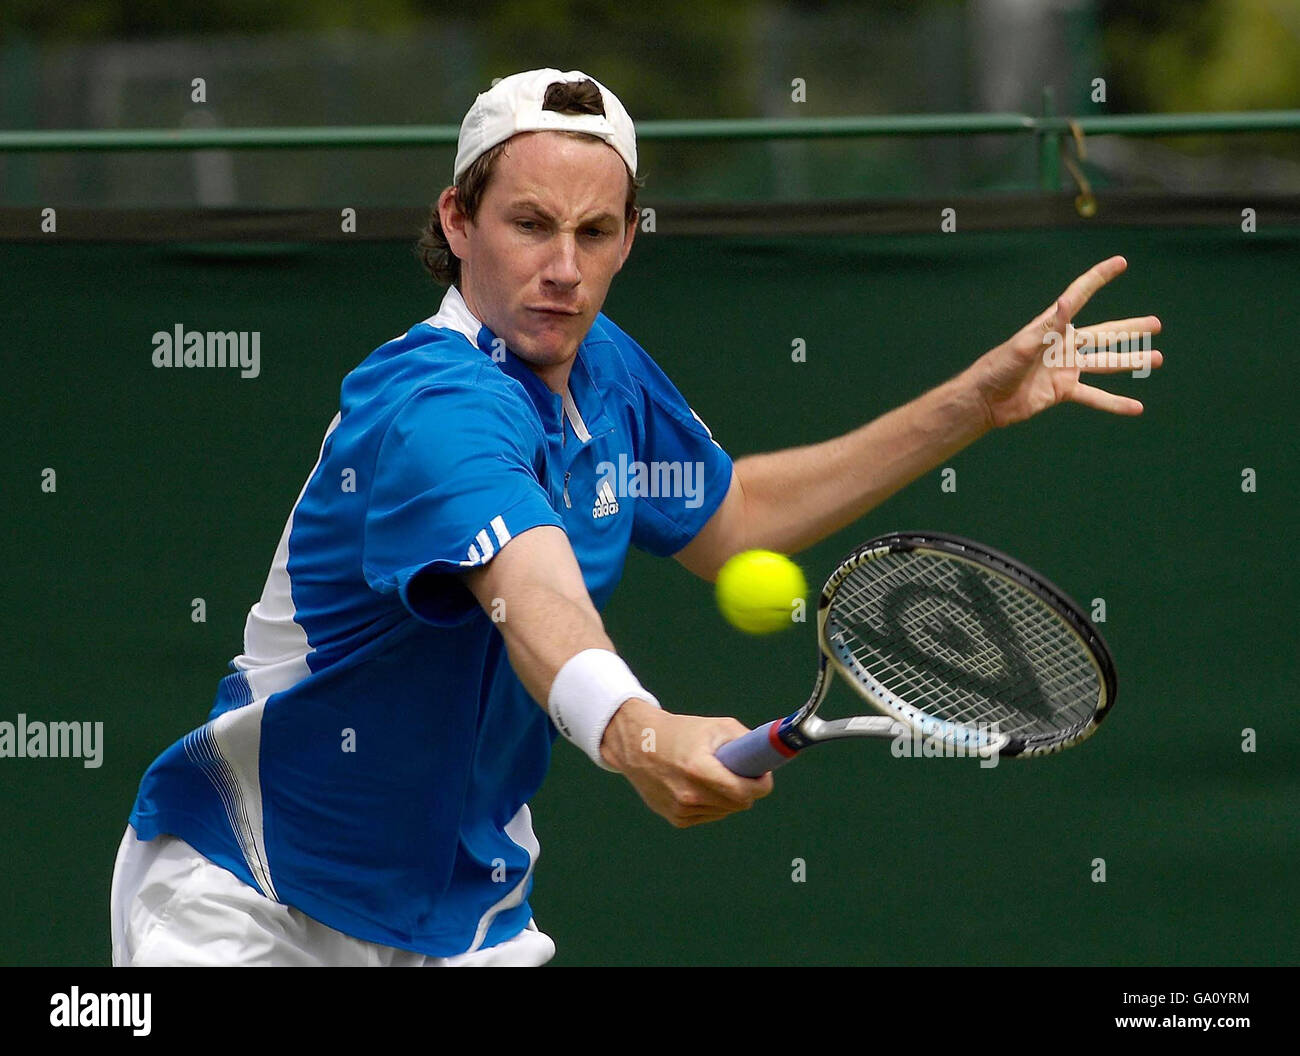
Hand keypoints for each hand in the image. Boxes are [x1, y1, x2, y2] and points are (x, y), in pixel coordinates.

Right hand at [600, 699, 773, 826]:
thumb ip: (746, 741)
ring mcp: (681, 810)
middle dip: (746, 789)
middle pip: (740, 804)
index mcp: (699, 769)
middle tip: (741, 772)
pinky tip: (699, 785)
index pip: (745, 791)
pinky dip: (712, 803)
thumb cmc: (681, 732)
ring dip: (728, 797)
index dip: (761, 784)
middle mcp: (689, 794)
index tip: (762, 775)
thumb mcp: (716, 726)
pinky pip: (710, 815)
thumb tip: (770, 755)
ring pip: (726, 811)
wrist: (637, 744)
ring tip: (714, 775)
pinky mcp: (676, 819)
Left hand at [968, 255, 1163, 428]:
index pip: (1080, 296)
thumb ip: (1048, 326)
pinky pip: (1095, 396)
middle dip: (1131, 329)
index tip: (1120, 262)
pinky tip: (1136, 408)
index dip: (1099, 278)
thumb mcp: (1024, 344)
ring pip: (1106, 363)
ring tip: (1157, 359)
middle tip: (1157, 324)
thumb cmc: (999, 367)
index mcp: (1053, 327)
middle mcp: (1063, 345)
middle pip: (1105, 334)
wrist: (986, 400)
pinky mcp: (1063, 390)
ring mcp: (1066, 368)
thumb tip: (1066, 301)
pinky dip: (1115, 402)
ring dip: (1131, 361)